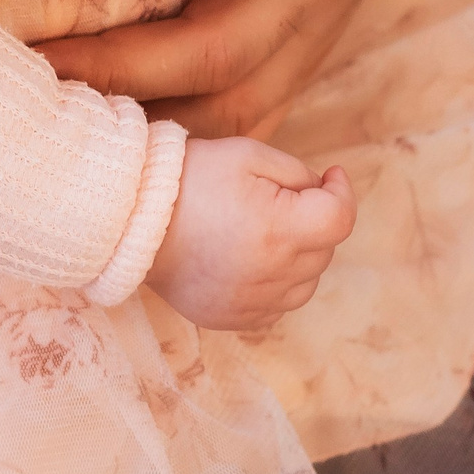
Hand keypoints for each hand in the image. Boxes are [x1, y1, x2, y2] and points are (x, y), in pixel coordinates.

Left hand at [27, 0, 464, 136]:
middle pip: (219, 50)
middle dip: (113, 62)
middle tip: (8, 54)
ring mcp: (316, 23)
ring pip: (226, 104)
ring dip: (133, 115)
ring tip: (29, 105)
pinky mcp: (301, 50)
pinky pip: (238, 119)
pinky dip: (167, 136)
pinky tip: (85, 128)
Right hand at [151, 135, 354, 330]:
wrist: (130, 219)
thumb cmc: (188, 179)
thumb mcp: (247, 154)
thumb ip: (296, 173)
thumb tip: (321, 191)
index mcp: (279, 229)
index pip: (340, 218)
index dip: (342, 191)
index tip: (331, 175)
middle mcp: (272, 274)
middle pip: (325, 250)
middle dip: (315, 219)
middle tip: (283, 197)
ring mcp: (252, 303)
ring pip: (306, 283)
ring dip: (300, 256)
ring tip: (266, 230)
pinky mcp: (232, 318)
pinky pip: (276, 306)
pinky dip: (275, 284)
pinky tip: (250, 259)